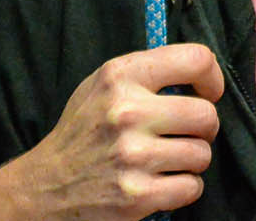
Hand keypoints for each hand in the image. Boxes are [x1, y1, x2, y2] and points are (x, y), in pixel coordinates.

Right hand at [0, 43, 226, 219]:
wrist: (44, 186)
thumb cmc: (83, 131)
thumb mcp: (101, 85)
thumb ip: (146, 73)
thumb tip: (201, 74)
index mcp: (120, 76)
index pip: (196, 59)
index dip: (212, 78)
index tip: (208, 93)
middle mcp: (126, 111)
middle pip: (207, 115)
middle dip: (204, 128)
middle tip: (186, 134)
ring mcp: (131, 155)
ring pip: (202, 154)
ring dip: (192, 161)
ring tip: (167, 159)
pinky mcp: (136, 195)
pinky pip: (192, 187)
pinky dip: (183, 188)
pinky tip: (162, 182)